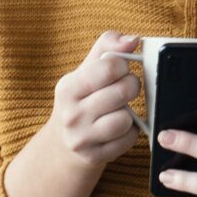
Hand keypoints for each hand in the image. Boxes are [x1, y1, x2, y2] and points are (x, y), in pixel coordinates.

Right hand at [49, 30, 144, 172]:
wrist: (63, 144)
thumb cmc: (80, 100)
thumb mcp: (85, 71)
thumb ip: (107, 47)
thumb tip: (133, 39)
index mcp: (67, 88)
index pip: (109, 67)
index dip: (122, 65)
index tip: (119, 70)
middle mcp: (71, 114)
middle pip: (122, 91)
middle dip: (130, 86)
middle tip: (124, 89)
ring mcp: (82, 138)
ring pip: (125, 118)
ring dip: (129, 113)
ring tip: (119, 111)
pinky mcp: (94, 157)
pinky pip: (128, 139)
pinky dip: (129, 132)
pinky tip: (118, 129)